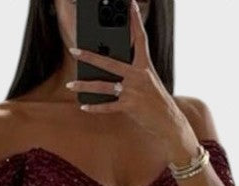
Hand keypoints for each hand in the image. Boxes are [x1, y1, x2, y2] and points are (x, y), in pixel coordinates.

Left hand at [66, 3, 194, 155]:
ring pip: (103, 86)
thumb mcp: (148, 81)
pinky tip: (84, 106)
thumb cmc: (156, 100)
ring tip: (70, 85)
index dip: (135, 21)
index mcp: (144, 66)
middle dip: (89, 56)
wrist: (168, 121)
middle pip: (109, 62)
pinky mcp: (130, 106)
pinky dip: (95, 107)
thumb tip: (111, 71)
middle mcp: (138, 75)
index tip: (131, 4)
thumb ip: (132, 72)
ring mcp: (133, 91)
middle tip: (74, 50)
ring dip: (85, 85)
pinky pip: (108, 107)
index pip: (140, 39)